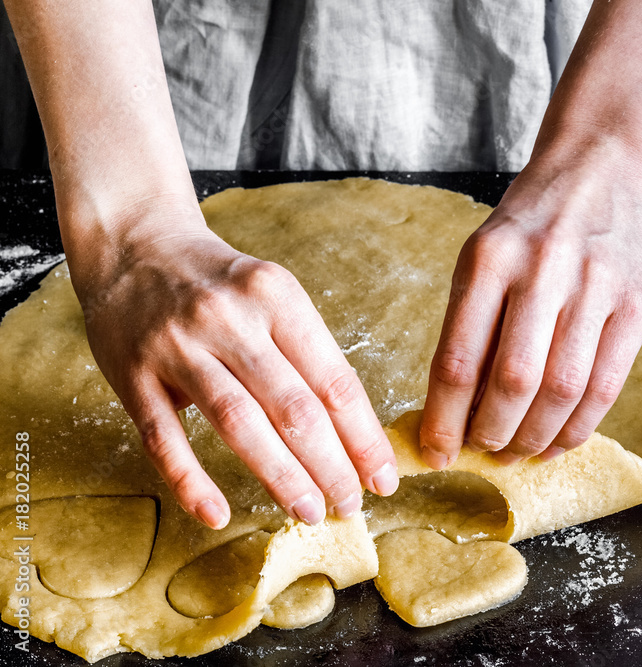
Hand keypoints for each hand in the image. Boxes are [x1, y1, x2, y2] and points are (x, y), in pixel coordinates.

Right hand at [74, 199, 397, 528]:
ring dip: (280, 476)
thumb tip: (356, 432)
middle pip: (293, 407)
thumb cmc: (220, 284)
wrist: (134, 245)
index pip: (333, 380)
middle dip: (331, 465)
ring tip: (309, 513)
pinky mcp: (132, 374)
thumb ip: (308, 353)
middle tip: (350, 505)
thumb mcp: (274, 295)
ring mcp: (178, 347)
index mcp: (277, 296)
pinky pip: (164, 438)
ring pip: (239, 423)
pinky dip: (191, 481)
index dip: (363, 437)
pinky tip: (218, 514)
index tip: (383, 477)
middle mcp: (230, 319)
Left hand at [419, 138, 641, 466]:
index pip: (459, 360)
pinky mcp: (635, 305)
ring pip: (562, 390)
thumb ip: (473, 323)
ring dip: (535, 437)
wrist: (603, 165)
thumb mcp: (485, 253)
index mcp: (490, 258)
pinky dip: (579, 426)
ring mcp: (596, 288)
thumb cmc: (534, 220)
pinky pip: (606, 386)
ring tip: (518, 452)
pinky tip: (559, 440)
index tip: (436, 451)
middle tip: (483, 451)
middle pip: (513, 381)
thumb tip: (458, 408)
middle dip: (492, 433)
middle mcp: (543, 271)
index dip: (444, 419)